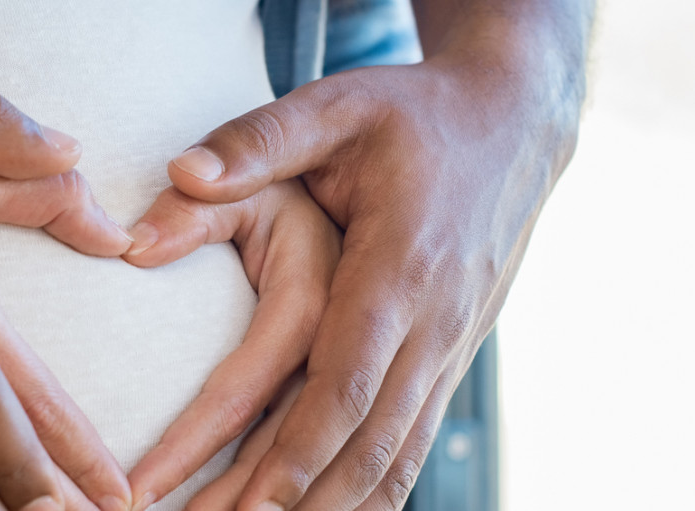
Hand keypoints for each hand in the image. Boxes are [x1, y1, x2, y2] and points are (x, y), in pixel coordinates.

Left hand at [127, 4, 590, 507]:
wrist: (514, 124)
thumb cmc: (413, 114)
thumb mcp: (335, 105)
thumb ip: (257, 141)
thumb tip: (181, 173)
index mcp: (399, 268)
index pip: (348, 381)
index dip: (301, 449)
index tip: (251, 500)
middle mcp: (433, 323)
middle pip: (367, 440)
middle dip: (298, 502)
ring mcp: (449, 349)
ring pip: (395, 457)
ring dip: (333, 509)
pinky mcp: (450, 360)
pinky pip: (412, 445)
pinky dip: (372, 494)